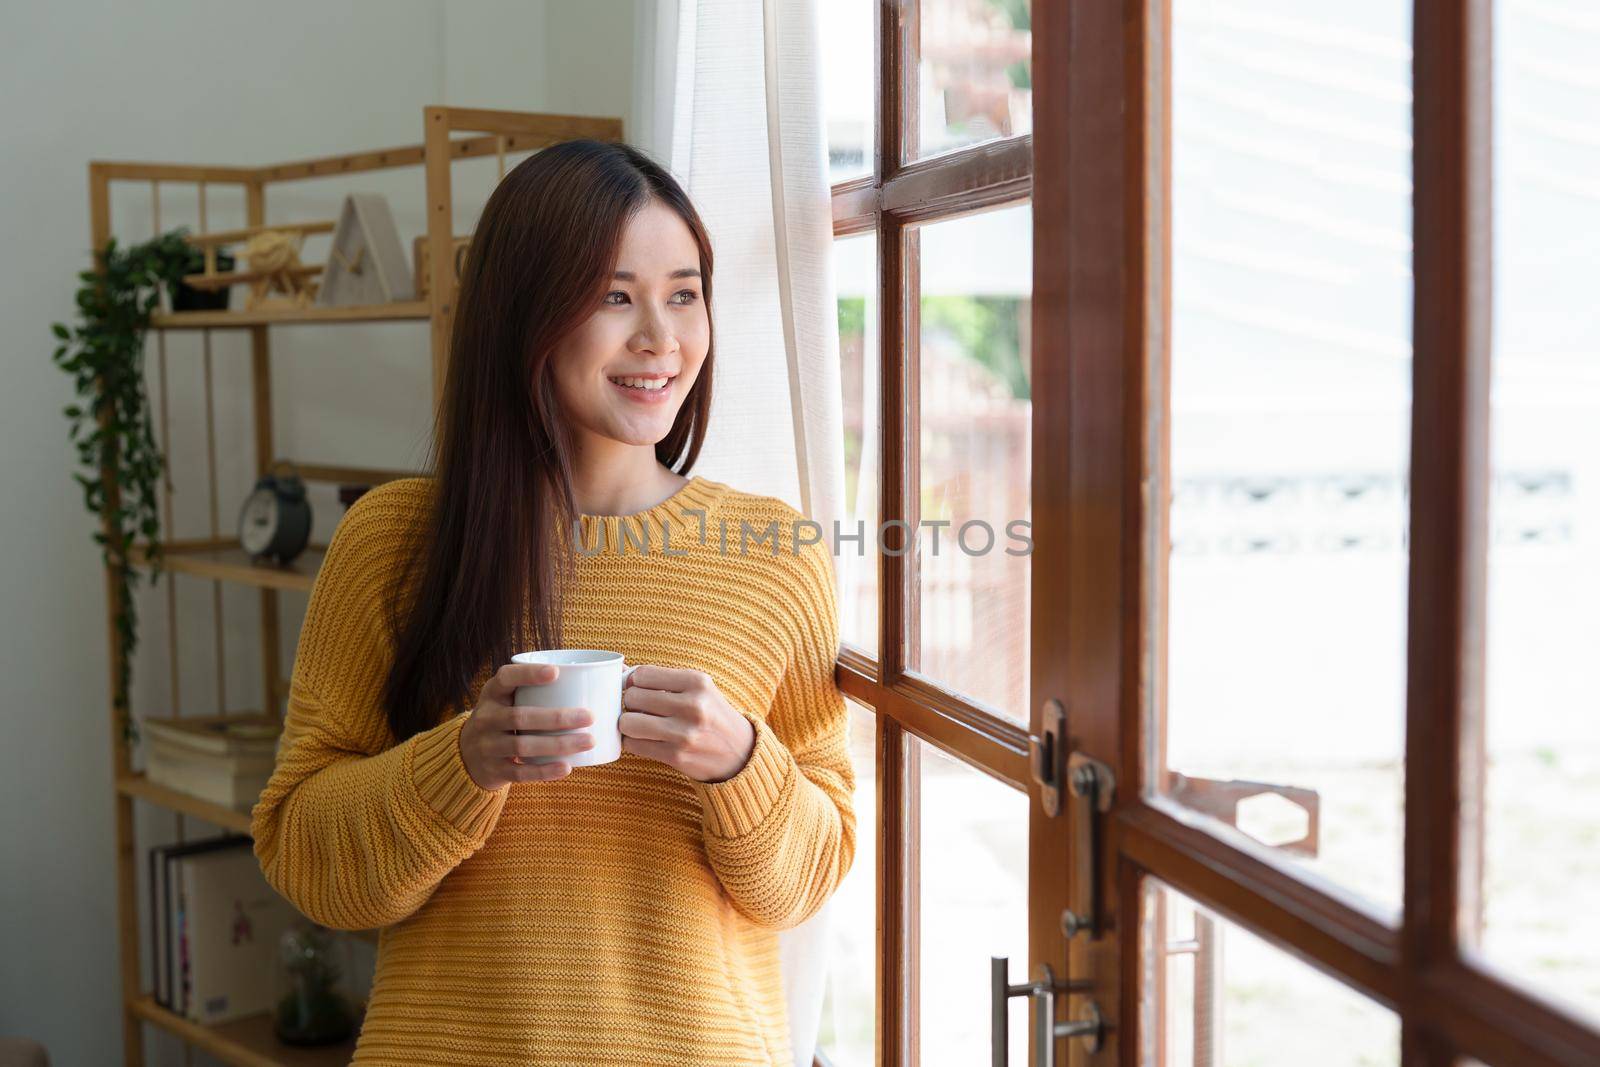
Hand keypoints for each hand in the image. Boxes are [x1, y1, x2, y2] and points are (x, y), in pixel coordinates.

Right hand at [457, 663, 595, 788]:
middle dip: (557, 717)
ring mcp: (487, 746)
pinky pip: (520, 772)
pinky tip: (567, 767)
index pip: (505, 679)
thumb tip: (591, 678)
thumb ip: (532, 689)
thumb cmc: (502, 717)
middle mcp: (486, 718)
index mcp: (491, 694)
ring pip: (523, 746)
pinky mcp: (494, 770)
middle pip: (520, 716)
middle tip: (589, 716)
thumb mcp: (505, 699)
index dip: (528, 674)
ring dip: (558, 744)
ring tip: (588, 741)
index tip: (556, 672)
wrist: (467, 755)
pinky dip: (545, 771)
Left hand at [618, 665, 756, 782]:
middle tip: (641, 709)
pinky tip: (646, 740)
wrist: (741, 752)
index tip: (639, 689)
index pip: (642, 675)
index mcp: (697, 682)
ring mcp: (684, 733)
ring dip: (628, 724)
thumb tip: (620, 669)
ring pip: (628, 723)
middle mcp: (693, 705)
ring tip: (640, 724)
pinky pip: (634, 745)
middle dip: (631, 703)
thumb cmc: (711, 715)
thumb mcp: (697, 689)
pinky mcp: (676, 756)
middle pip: (633, 697)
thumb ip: (661, 678)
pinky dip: (634, 742)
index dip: (633, 682)